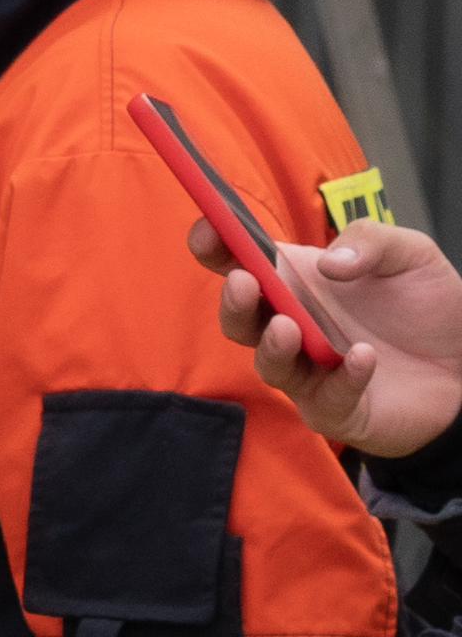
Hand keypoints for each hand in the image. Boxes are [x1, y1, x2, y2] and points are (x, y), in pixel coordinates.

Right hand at [195, 218, 461, 459]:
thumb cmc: (428, 306)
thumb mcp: (410, 254)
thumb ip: (372, 241)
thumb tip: (330, 263)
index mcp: (298, 281)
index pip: (240, 262)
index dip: (215, 244)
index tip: (208, 228)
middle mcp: (292, 326)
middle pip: (240, 319)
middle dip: (233, 302)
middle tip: (244, 282)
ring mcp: (310, 371)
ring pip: (269, 365)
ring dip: (272, 346)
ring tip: (289, 327)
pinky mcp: (336, 408)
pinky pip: (327, 398)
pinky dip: (343, 378)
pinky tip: (363, 358)